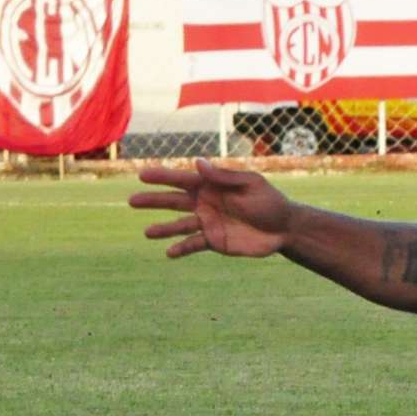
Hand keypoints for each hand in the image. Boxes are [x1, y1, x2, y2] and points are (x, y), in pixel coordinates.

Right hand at [129, 160, 296, 258]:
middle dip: (154, 201)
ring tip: (147, 232)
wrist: (285, 229)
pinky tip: (169, 253)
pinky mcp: (214, 241)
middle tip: (132, 201)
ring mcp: (208, 223)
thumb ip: (224, 177)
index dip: (163, 177)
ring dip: (164, 229)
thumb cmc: (270, 202)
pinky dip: (181, 248)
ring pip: (179, 224)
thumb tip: (197, 162)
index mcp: (213, 187)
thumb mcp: (250, 185)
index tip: (143, 174)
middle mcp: (206, 204)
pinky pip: (193, 244)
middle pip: (174, 201)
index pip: (183, 180)